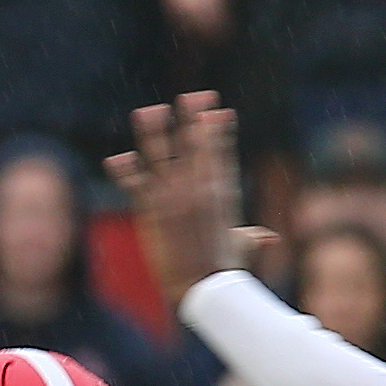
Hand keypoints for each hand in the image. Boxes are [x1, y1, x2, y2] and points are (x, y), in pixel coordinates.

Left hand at [110, 93, 272, 309]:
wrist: (205, 287)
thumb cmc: (224, 270)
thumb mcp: (242, 246)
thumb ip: (252, 235)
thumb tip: (270, 236)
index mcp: (222, 192)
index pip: (221, 151)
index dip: (219, 129)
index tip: (218, 111)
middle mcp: (198, 187)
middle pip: (193, 143)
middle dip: (191, 118)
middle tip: (189, 97)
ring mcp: (174, 195)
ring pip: (160, 155)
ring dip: (153, 132)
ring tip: (147, 112)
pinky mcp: (151, 210)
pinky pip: (135, 184)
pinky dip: (124, 172)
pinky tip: (115, 160)